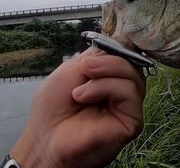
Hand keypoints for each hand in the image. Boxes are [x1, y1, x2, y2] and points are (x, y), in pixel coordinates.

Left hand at [10, 48, 145, 167]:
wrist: (45, 138)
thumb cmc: (53, 108)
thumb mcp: (72, 70)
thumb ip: (96, 55)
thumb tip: (119, 42)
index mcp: (110, 76)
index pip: (125, 55)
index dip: (116, 47)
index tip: (98, 47)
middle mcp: (123, 90)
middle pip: (132, 63)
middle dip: (109, 60)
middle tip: (86, 67)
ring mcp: (129, 105)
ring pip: (134, 76)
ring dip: (106, 73)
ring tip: (80, 88)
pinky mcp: (133, 121)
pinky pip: (130, 93)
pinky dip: (107, 88)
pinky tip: (85, 96)